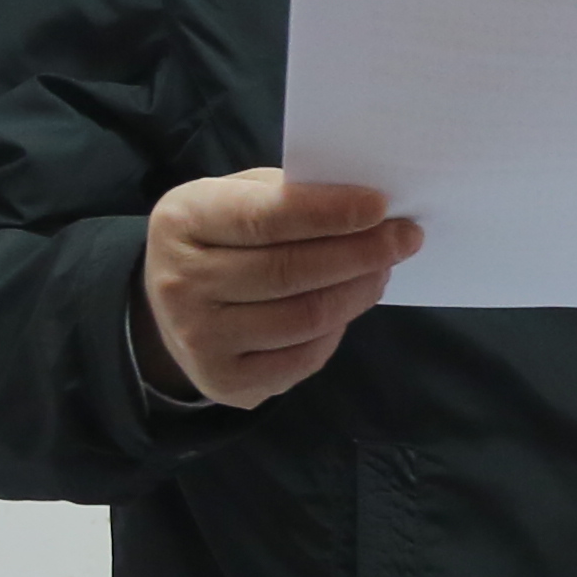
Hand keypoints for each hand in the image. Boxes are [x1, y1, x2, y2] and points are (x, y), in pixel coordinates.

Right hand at [140, 170, 420, 409]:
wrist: (170, 305)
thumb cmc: (220, 236)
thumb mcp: (234, 197)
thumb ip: (287, 195)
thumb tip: (369, 212)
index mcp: (183, 221)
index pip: (264, 218)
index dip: (328, 213)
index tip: (380, 206)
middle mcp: (181, 284)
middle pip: (290, 271)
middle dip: (361, 253)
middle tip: (405, 238)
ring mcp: (199, 340)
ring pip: (305, 317)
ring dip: (359, 290)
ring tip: (383, 268)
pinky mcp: (224, 381)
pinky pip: (303, 358)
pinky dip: (338, 329)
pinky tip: (350, 303)